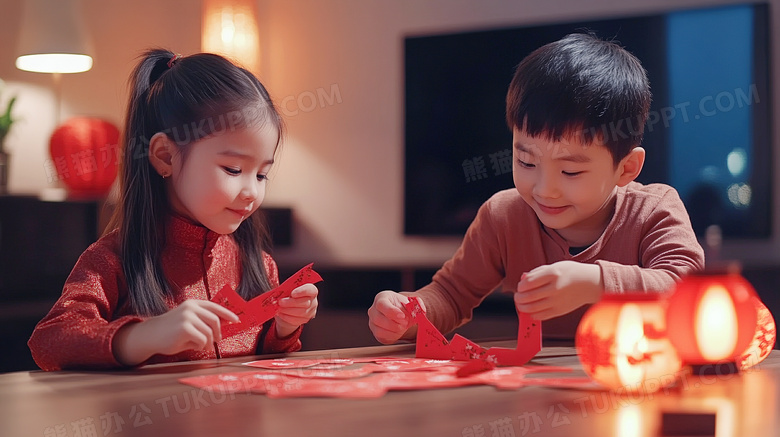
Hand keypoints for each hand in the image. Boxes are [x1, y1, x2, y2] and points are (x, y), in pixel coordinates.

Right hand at [113, 299, 238, 365]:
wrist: (150, 336)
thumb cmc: (171, 331)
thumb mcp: (189, 322)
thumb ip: (204, 322)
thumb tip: (224, 327)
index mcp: (193, 304)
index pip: (215, 307)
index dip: (228, 314)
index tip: (237, 320)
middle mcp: (190, 308)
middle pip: (215, 321)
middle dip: (218, 333)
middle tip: (217, 341)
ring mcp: (187, 317)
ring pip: (209, 332)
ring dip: (208, 342)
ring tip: (202, 346)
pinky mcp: (185, 328)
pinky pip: (202, 340)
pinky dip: (201, 346)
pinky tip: (194, 347)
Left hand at [275, 284, 318, 337]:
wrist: (288, 308)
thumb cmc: (288, 296)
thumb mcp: (287, 289)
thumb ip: (285, 289)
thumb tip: (278, 291)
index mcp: (310, 289)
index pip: (311, 290)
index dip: (302, 291)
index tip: (292, 293)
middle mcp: (313, 300)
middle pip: (305, 303)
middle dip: (291, 303)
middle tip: (280, 302)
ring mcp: (311, 311)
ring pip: (301, 312)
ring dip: (288, 310)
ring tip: (279, 308)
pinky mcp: (306, 319)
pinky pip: (297, 320)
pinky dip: (287, 317)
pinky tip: (281, 314)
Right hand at [367, 290, 422, 343]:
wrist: (400, 313)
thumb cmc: (403, 306)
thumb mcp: (411, 302)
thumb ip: (417, 305)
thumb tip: (420, 311)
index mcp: (381, 298)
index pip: (382, 305)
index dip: (391, 311)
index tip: (402, 316)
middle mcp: (374, 310)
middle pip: (378, 318)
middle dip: (394, 323)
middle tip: (406, 324)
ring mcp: (373, 322)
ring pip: (380, 330)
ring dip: (394, 331)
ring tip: (404, 327)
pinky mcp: (376, 333)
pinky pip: (383, 337)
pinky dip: (393, 337)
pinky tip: (400, 332)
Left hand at [514, 260, 602, 319]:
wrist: (590, 283)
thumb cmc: (571, 273)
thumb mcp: (555, 266)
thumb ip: (538, 272)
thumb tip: (523, 279)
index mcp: (552, 274)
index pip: (528, 282)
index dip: (520, 286)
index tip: (520, 287)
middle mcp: (554, 288)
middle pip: (528, 296)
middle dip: (518, 297)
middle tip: (517, 296)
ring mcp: (557, 301)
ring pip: (532, 308)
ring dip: (522, 307)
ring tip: (521, 304)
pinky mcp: (559, 311)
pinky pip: (541, 316)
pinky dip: (532, 314)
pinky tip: (531, 310)